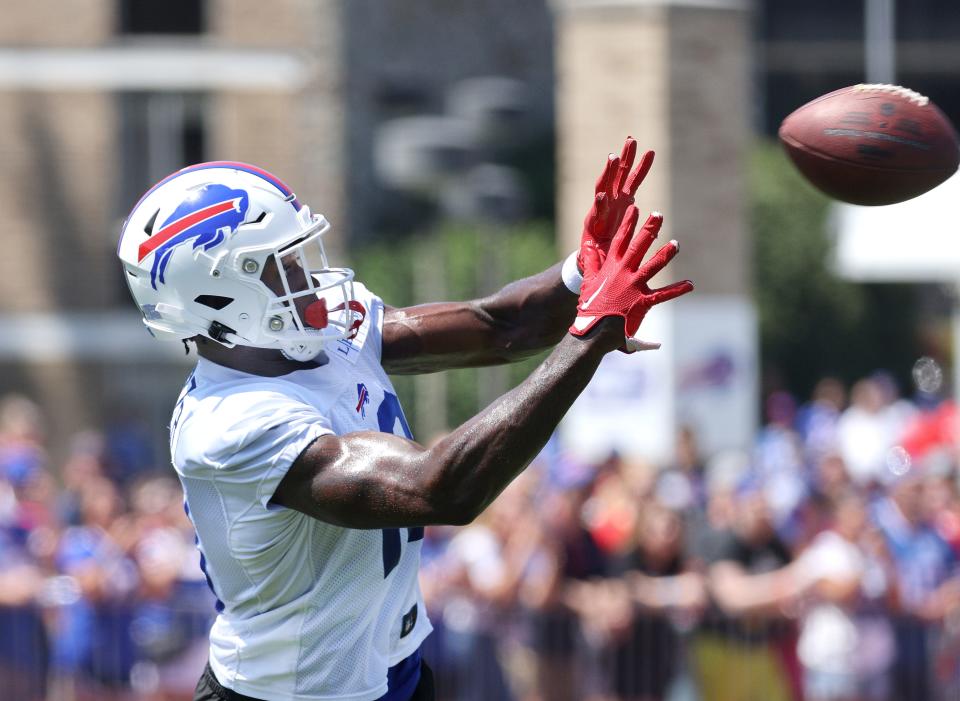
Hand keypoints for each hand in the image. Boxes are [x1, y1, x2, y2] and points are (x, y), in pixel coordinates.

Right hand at [570, 206, 693, 343]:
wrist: (595, 329)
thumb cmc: (590, 306)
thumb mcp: (588, 280)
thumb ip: (591, 262)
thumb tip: (587, 245)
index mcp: (611, 267)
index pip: (620, 240)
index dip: (628, 224)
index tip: (635, 209)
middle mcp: (624, 272)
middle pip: (638, 246)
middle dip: (649, 229)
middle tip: (658, 214)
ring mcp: (634, 286)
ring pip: (653, 265)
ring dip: (665, 253)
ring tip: (676, 243)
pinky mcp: (643, 301)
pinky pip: (663, 294)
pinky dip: (677, 289)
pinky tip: (690, 284)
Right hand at [579, 137, 654, 278]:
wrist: (597, 262)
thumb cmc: (614, 246)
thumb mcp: (632, 232)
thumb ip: (643, 226)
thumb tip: (657, 220)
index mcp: (622, 202)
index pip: (632, 180)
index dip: (641, 166)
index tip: (651, 151)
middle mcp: (611, 202)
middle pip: (618, 175)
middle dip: (625, 158)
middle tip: (631, 140)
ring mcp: (600, 210)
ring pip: (604, 186)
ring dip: (608, 172)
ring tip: (613, 157)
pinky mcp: (591, 223)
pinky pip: (596, 211)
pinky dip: (599, 203)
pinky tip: (602, 195)